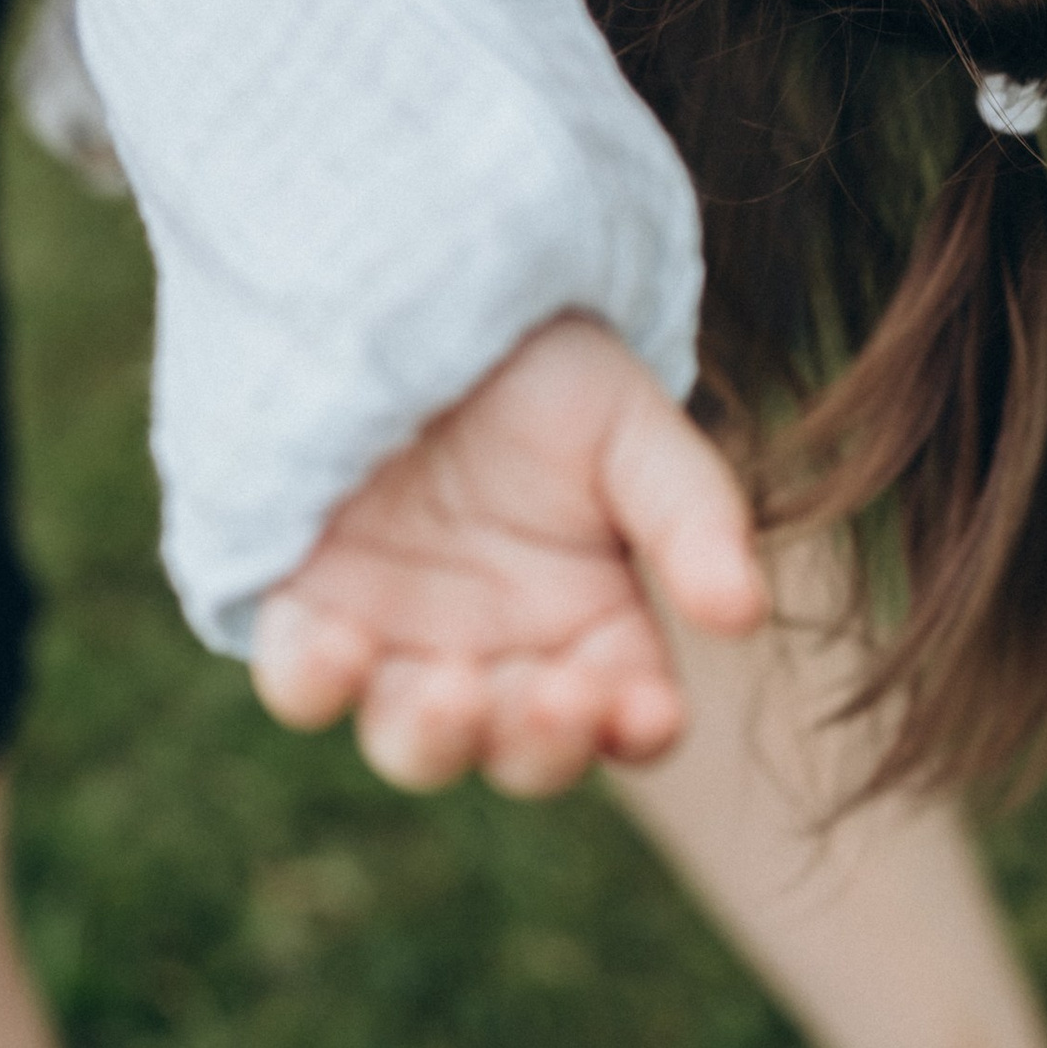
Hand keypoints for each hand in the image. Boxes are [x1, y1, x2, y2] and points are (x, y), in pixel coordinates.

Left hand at [251, 314, 767, 797]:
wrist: (431, 293)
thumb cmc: (548, 370)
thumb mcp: (633, 427)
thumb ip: (692, 515)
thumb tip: (744, 614)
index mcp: (592, 630)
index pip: (628, 722)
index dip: (637, 729)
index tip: (649, 707)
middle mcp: (499, 658)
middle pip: (519, 754)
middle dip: (537, 743)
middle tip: (552, 696)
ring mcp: (400, 644)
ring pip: (411, 742)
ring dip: (434, 735)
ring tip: (450, 688)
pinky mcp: (310, 608)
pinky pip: (302, 679)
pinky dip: (318, 678)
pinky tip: (343, 643)